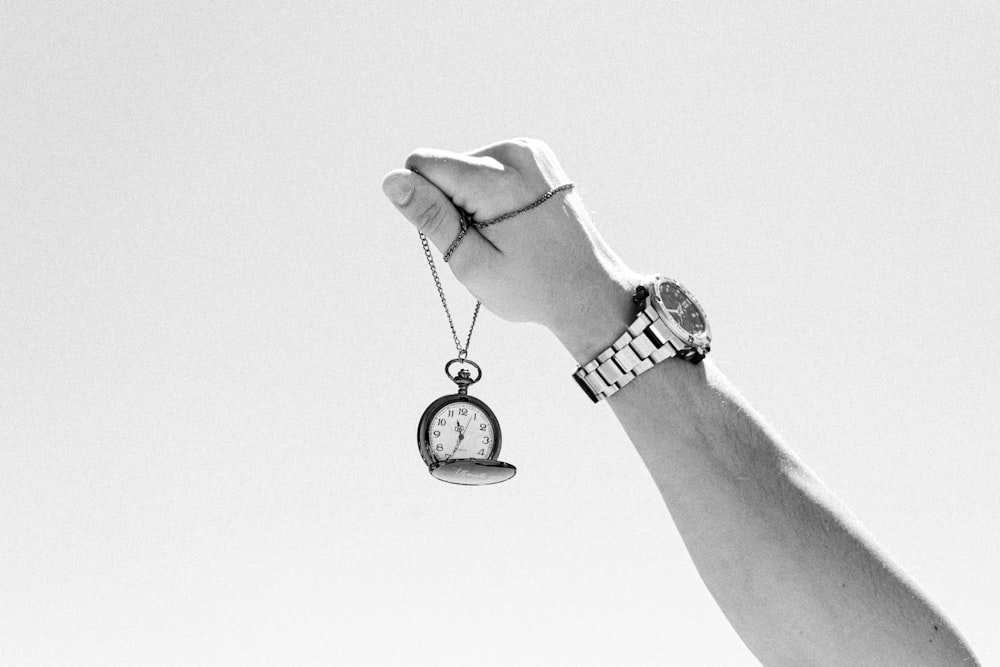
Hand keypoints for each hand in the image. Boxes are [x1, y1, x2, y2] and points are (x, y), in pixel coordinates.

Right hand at [382, 138, 641, 362]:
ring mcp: (530, 149)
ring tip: (508, 234)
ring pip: (465, 167)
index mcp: (498, 178)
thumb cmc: (530, 287)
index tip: (463, 234)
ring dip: (473, 201)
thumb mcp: (472, 262)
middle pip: (446, 166)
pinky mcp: (536, 154)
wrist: (590, 290)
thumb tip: (392, 180)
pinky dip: (491, 194)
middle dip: (454, 204)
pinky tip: (517, 221)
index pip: (424, 164)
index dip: (429, 204)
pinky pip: (488, 168)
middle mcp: (515, 152)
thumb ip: (431, 217)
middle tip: (492, 242)